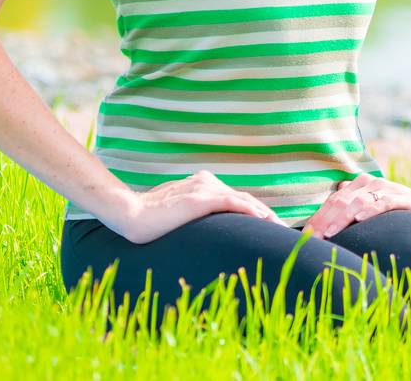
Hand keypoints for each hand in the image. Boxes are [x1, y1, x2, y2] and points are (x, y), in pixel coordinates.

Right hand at [103, 170, 293, 243]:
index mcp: (202, 183)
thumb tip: (205, 228)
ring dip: (262, 213)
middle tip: (280, 228)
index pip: (234, 198)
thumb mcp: (177, 210)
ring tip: (277, 226)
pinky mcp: (200, 199)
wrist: (130, 214)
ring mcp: (203, 189)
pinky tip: (262, 219)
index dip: (253, 210)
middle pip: (242, 198)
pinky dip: (249, 210)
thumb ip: (194, 212)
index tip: (268, 224)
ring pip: (242, 200)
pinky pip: (232, 203)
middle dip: (263, 213)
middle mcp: (206, 182)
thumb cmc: (149, 217)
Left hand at [303, 173, 410, 237]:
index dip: (318, 217)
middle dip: (325, 220)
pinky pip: (384, 202)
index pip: (333, 201)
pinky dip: (370, 210)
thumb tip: (326, 208)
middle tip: (312, 238)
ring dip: (342, 218)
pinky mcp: (403, 198)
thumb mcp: (371, 209)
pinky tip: (359, 219)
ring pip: (358, 202)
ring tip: (329, 232)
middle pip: (341, 201)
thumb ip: (350, 206)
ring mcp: (387, 190)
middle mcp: (371, 184)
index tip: (305, 236)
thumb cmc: (397, 213)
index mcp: (360, 186)